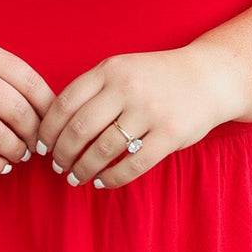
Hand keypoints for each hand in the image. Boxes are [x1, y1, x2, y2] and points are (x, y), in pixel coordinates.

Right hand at [0, 32, 55, 175]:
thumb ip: (6, 73)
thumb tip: (45, 112)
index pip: (33, 85)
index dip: (50, 110)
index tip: (52, 124)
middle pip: (20, 114)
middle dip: (34, 136)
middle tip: (36, 145)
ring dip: (16, 152)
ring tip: (18, 155)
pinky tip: (0, 166)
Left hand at [37, 44, 246, 189]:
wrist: (209, 77)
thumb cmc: (157, 78)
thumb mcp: (122, 69)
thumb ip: (93, 90)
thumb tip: (53, 127)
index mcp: (110, 70)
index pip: (64, 103)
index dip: (48, 130)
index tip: (42, 146)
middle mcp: (127, 88)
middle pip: (79, 129)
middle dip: (62, 154)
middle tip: (58, 166)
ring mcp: (150, 111)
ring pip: (103, 150)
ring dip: (83, 169)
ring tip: (76, 177)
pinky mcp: (170, 134)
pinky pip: (132, 165)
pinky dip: (111, 178)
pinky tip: (102, 182)